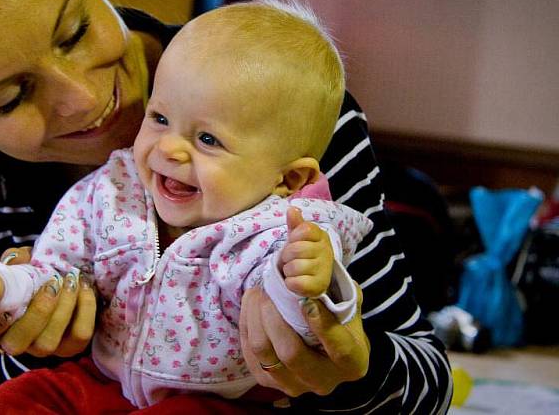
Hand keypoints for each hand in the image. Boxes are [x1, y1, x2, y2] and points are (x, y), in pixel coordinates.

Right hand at [0, 247, 96, 357]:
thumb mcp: (18, 261)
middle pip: (17, 343)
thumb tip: (15, 260)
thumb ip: (12, 259)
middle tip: (52, 281)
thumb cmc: (30, 271)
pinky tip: (82, 286)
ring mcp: (41, 347)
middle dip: (37, 311)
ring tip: (71, 279)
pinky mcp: (70, 346)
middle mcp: (14, 342)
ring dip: (63, 307)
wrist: (62, 275)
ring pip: (48, 342)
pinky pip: (79, 335)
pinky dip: (85, 308)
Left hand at [239, 208, 368, 396]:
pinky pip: (250, 356)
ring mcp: (296, 386)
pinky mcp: (271, 384)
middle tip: (268, 288)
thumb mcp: (342, 290)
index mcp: (352, 360)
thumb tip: (294, 214)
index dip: (320, 322)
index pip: (337, 345)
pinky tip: (253, 305)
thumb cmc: (340, 315)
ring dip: (256, 318)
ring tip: (258, 292)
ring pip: (265, 354)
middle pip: (291, 351)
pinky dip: (247, 325)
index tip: (304, 296)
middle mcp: (325, 380)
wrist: (331, 354)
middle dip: (273, 315)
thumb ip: (323, 255)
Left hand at [280, 207, 333, 296]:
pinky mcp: (318, 287)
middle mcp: (327, 253)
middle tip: (291, 259)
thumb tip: (292, 209)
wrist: (310, 279)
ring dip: (288, 270)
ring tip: (294, 271)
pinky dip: (290, 283)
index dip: (294, 237)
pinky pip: (296, 283)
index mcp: (322, 237)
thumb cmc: (301, 255)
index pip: (305, 230)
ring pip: (294, 266)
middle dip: (287, 255)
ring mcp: (324, 271)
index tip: (294, 242)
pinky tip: (295, 282)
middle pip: (296, 249)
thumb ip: (296, 223)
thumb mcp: (297, 237)